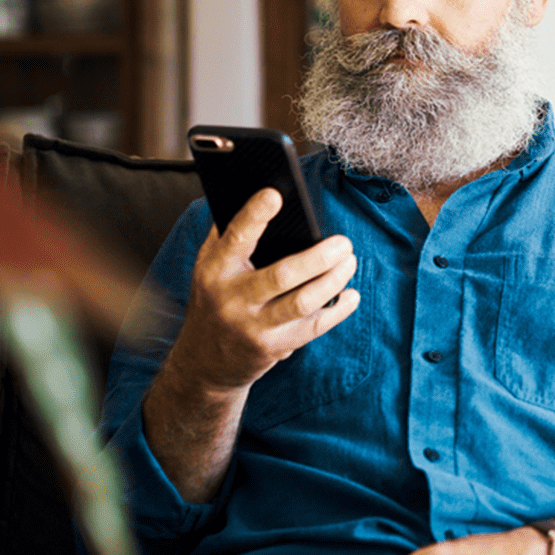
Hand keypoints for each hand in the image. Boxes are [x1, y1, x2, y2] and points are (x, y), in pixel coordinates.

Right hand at [166, 188, 360, 394]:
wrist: (204, 360)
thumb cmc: (215, 297)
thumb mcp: (210, 266)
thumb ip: (231, 234)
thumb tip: (270, 197)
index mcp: (215, 269)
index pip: (236, 238)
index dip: (254, 215)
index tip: (275, 194)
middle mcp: (232, 298)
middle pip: (282, 275)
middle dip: (319, 257)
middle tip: (343, 243)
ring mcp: (253, 326)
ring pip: (303, 302)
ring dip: (334, 280)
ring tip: (350, 261)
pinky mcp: (273, 347)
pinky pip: (313, 328)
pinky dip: (338, 310)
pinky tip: (350, 295)